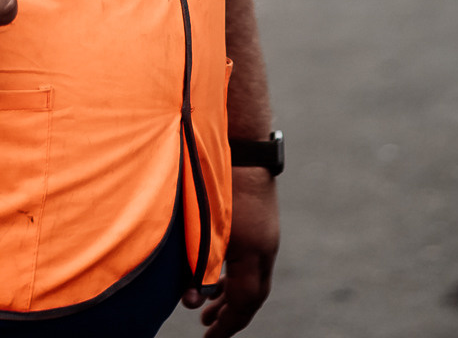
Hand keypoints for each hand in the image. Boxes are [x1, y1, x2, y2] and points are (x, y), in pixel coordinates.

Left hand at [183, 166, 277, 335]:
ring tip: (208, 308)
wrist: (240, 139)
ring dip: (231, 295)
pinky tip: (216, 274)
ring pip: (253, 275)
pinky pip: (251, 259)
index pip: (245, 301)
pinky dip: (233, 274)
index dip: (228, 324)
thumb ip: (197, 267)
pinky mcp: (261, 220)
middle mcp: (266, 245)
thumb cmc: (215, 181)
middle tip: (210, 329)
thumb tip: (192, 303)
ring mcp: (266, 231)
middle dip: (232, 314)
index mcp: (254, 251)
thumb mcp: (202, 229)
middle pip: (254, 293)